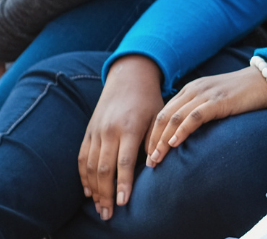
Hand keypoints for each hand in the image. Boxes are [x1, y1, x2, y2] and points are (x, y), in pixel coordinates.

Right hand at [79, 55, 163, 219]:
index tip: (124, 202)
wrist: (129, 78)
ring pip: (89, 167)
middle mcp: (108, 131)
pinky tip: (88, 191)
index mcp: (128, 128)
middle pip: (103, 169)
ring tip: (100, 208)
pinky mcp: (88, 132)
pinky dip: (83, 176)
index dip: (123, 184)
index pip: (123, 162)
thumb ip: (154, 139)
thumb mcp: (158, 116)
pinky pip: (82, 158)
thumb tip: (154, 164)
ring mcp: (95, 132)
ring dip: (93, 190)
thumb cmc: (149, 100)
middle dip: (105, 194)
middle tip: (109, 214)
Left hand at [145, 66, 266, 167]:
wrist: (265, 80)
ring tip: (157, 158)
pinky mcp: (219, 101)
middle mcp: (193, 90)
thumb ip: (198, 110)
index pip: (163, 113)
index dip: (152, 135)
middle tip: (149, 162)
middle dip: (153, 141)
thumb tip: (184, 133)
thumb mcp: (214, 99)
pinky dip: (182, 130)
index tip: (148, 154)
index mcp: (190, 90)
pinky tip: (175, 143)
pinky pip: (195, 116)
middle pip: (164, 117)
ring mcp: (206, 95)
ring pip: (175, 118)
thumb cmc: (241, 94)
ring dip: (163, 140)